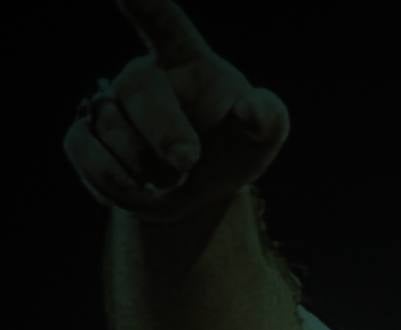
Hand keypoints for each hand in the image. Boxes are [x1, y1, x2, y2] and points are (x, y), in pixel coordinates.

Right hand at [63, 0, 288, 221]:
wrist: (202, 190)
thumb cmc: (234, 147)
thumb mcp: (262, 137)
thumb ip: (268, 118)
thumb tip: (252, 110)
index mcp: (187, 61)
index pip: (164, 22)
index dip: (144, 2)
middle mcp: (143, 75)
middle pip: (142, 90)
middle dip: (166, 133)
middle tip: (188, 163)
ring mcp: (109, 103)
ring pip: (111, 128)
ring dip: (147, 169)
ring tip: (173, 180)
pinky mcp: (84, 135)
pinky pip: (86, 153)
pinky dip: (115, 182)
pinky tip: (142, 190)